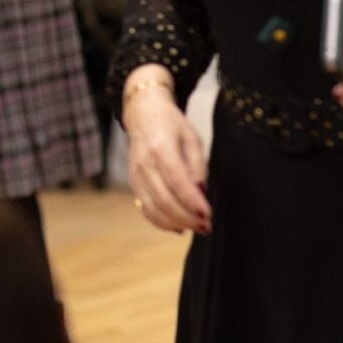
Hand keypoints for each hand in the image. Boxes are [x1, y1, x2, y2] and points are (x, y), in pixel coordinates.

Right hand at [122, 69, 210, 234]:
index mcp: (161, 148)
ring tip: (196, 227)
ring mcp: (136, 175)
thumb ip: (198, 166)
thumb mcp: (192, 138)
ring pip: (153, 209)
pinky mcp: (133, 183)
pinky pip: (146, 209)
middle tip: (207, 226)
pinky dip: (162, 222)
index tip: (209, 214)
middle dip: (187, 218)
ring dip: (176, 223)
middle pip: (164, 199)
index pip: (177, 181)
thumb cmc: (171, 125)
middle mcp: (145, 163)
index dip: (193, 202)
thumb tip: (202, 193)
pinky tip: (179, 226)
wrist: (142, 115)